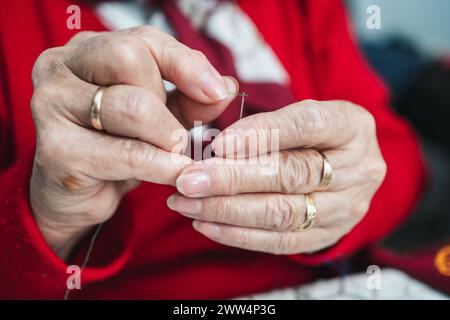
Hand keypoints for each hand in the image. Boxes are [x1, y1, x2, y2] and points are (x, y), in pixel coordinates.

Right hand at [30, 26, 236, 258]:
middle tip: (179, 134)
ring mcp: (50, 105)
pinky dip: (161, 166)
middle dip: (168, 101)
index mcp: (86, 51)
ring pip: (132, 106)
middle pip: (130, 59)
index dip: (185, 63)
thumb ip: (190, 99)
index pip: (143, 39)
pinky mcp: (56, 149)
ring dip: (169, 136)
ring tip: (179, 155)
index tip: (216, 90)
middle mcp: (60, 68)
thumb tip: (226, 86)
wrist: (75, 194)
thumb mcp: (158, 116)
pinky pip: (127, 153)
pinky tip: (175, 174)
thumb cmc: (116, 145)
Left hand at [168, 100, 386, 253]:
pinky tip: (206, 223)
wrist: (344, 168)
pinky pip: (280, 241)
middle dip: (234, 179)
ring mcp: (344, 208)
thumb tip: (218, 147)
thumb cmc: (313, 135)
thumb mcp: (299, 114)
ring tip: (187, 202)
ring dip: (228, 210)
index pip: (308, 125)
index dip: (263, 134)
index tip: (219, 144)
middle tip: (189, 179)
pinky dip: (239, 234)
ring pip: (282, 213)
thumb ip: (264, 123)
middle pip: (292, 175)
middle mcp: (357, 170)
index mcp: (351, 126)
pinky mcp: (326, 235)